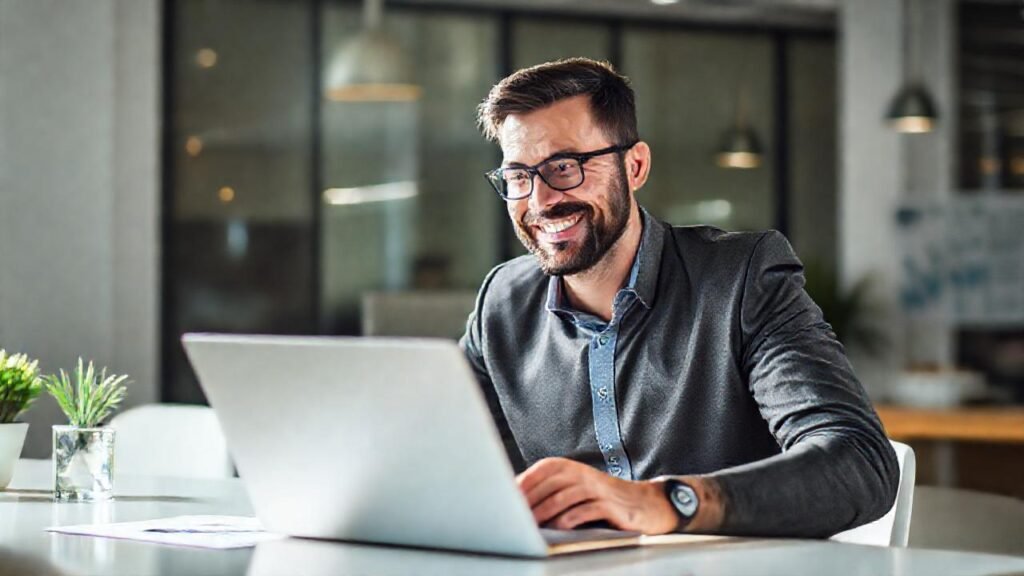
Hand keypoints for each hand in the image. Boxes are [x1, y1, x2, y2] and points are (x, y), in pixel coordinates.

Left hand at [516, 457, 676, 533]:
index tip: (506, 497)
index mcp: (571, 467)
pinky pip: (585, 510)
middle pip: (550, 483)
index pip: (542, 469)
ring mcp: (596, 488)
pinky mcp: (610, 505)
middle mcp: (582, 473)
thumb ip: (550, 491)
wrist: (644, 504)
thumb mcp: (575, 489)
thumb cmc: (601, 499)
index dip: (524, 482)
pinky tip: (558, 528)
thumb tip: (515, 501)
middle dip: (530, 500)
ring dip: (545, 511)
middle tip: (514, 515)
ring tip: (531, 524)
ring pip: (564, 496)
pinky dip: (569, 519)